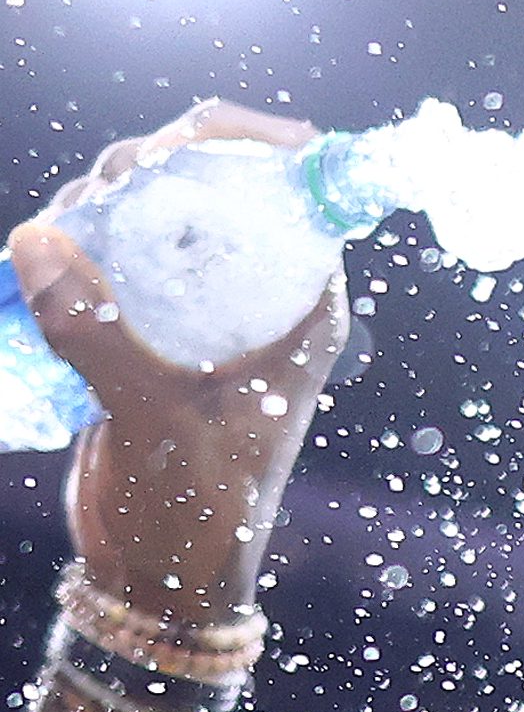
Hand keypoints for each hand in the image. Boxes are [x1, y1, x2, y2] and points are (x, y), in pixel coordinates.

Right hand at [7, 101, 347, 632]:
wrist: (157, 574)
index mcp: (300, 309)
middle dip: (147, 167)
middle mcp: (254, 298)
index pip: (295, 191)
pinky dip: (72, 242)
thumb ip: (98, 335)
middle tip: (97, 197)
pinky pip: (107, 256)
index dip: (248, 143)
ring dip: (97, 205)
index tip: (183, 136)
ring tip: (60, 236)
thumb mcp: (154, 420)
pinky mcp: (141, 326)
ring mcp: (195, 309)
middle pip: (205, 185)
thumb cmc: (193, 508)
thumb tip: (35, 241)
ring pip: (147, 214)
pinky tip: (38, 253)